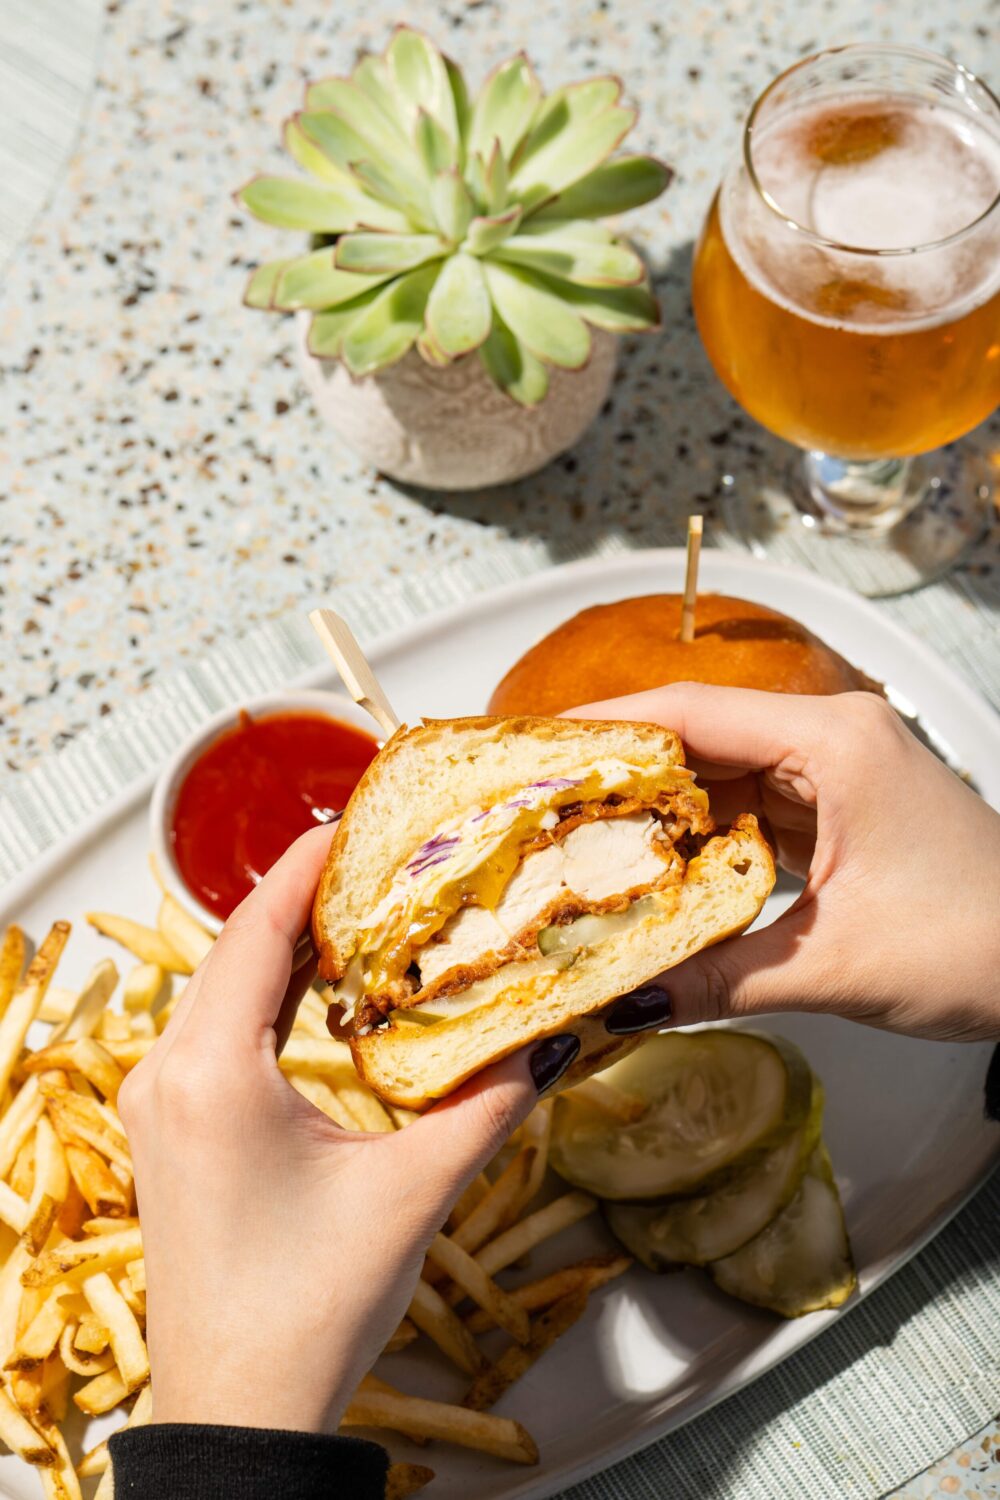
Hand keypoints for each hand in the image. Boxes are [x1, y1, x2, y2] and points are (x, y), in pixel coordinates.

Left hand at [118, 826, 541, 1433]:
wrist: (240, 1413)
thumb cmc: (309, 1310)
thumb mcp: (412, 1194)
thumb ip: (488, 1106)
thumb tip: (550, 1041)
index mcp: (211, 1070)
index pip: (257, 929)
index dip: (306, 865)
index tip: (355, 819)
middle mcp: (167, 1073)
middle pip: (237, 949)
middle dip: (306, 899)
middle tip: (381, 860)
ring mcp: (159, 1103)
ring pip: (224, 989)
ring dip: (289, 950)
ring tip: (364, 913)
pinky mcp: (172, 1130)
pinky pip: (217, 1031)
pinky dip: (270, 998)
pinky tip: (323, 992)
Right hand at [570, 685, 999, 1042]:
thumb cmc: (982, 943)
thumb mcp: (835, 966)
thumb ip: (719, 979)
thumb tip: (622, 1002)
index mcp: (834, 742)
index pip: (691, 712)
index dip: (605, 727)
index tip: (536, 748)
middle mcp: (833, 740)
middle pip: (699, 739)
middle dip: (621, 777)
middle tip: (540, 810)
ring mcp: (840, 775)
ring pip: (723, 779)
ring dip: (660, 816)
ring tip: (579, 847)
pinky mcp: (845, 813)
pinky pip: (754, 814)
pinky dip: (705, 844)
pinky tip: (656, 875)